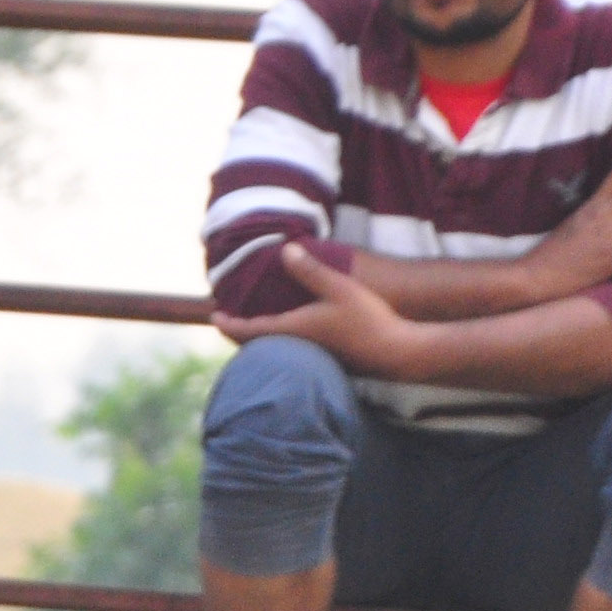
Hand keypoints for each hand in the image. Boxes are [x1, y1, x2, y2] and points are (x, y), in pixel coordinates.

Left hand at [214, 243, 430, 378]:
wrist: (398, 353)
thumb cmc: (368, 320)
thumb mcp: (339, 288)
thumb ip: (311, 271)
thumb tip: (285, 249)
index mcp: (292, 331)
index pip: (247, 331)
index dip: (227, 323)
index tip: (213, 315)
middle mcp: (295, 349)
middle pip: (255, 344)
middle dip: (239, 332)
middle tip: (227, 319)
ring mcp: (310, 359)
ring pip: (273, 349)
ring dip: (259, 338)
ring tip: (253, 323)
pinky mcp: (325, 362)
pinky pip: (290, 352)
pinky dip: (278, 342)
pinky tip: (288, 332)